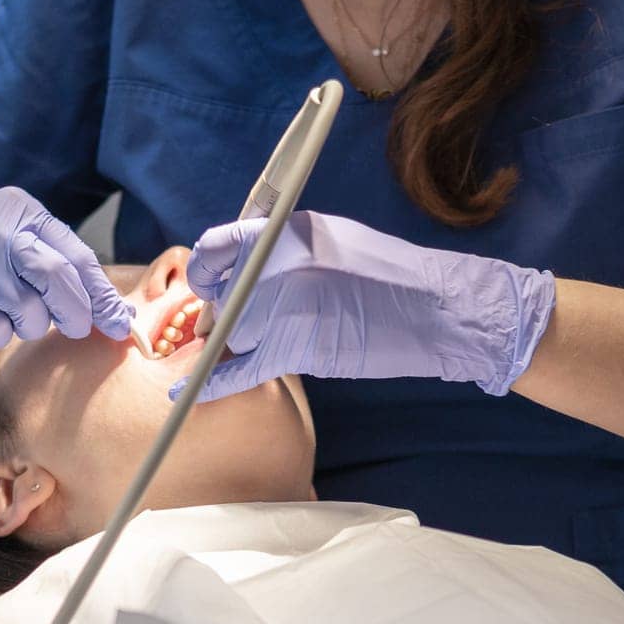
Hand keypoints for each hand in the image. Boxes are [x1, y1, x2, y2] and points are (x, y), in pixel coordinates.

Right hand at [0, 186, 132, 350]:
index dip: (103, 296)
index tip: (122, 325)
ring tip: (7, 308)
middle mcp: (1, 230)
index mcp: (25, 213)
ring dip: (28, 324)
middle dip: (75, 313)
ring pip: (29, 314)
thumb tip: (113, 311)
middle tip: (75, 327)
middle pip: (58, 279)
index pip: (78, 257)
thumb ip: (60, 265)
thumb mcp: (14, 236)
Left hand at [169, 210, 554, 402]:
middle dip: (221, 310)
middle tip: (222, 323)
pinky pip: (239, 367)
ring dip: (230, 343)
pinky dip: (209, 382)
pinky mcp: (296, 348)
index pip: (224, 244)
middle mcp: (282, 263)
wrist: (438, 310)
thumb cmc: (392, 280)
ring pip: (233, 330)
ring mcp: (287, 305)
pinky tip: (184, 392)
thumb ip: (291, 254)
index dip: (207, 266)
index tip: (205, 281)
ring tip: (238, 345)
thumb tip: (247, 271)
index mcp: (292, 231)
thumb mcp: (335, 246)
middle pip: (225, 292)